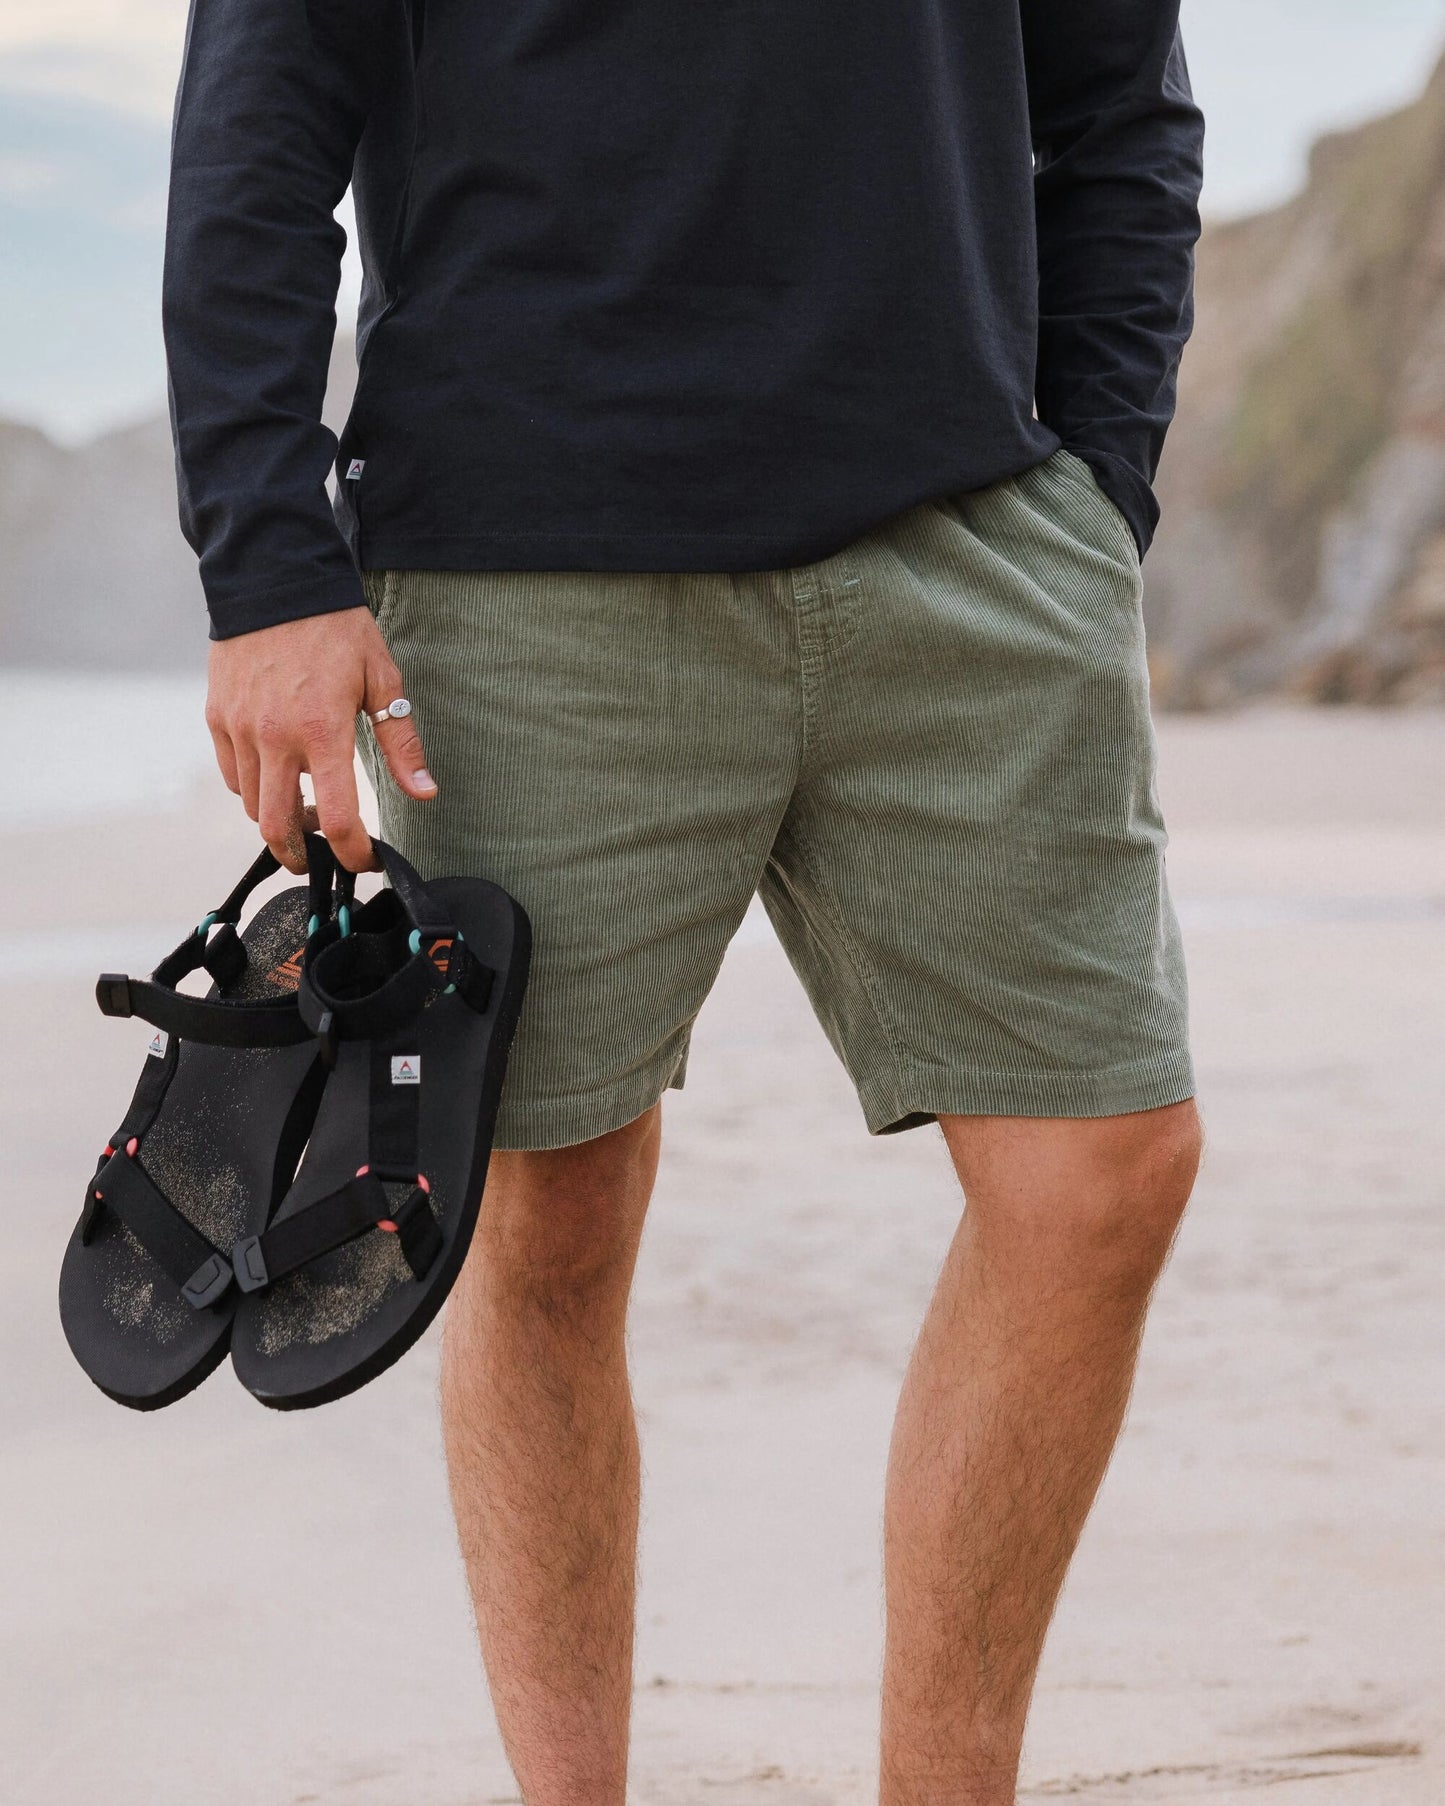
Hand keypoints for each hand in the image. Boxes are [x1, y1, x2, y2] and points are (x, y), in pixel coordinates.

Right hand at [206, 606, 435, 873]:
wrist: (274, 580)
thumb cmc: (336, 629)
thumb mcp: (382, 680)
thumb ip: (401, 742)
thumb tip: (424, 793)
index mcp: (322, 732)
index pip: (338, 819)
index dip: (352, 853)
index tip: (364, 860)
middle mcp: (275, 737)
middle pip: (277, 827)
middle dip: (301, 856)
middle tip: (322, 856)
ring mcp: (240, 729)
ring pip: (251, 805)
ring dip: (278, 820)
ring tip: (306, 809)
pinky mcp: (218, 717)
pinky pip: (232, 774)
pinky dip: (253, 789)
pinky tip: (278, 776)